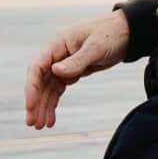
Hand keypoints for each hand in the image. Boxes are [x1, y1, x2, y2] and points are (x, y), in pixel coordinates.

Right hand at [24, 10, 130, 128]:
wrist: (127, 32)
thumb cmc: (110, 34)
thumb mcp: (96, 47)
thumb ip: (76, 61)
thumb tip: (55, 71)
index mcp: (57, 44)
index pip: (37, 68)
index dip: (31, 88)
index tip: (30, 106)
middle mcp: (56, 54)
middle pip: (39, 81)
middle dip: (35, 102)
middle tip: (32, 123)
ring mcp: (63, 63)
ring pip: (48, 88)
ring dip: (43, 106)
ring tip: (41, 126)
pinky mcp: (73, 71)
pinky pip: (58, 89)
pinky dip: (54, 103)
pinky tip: (51, 118)